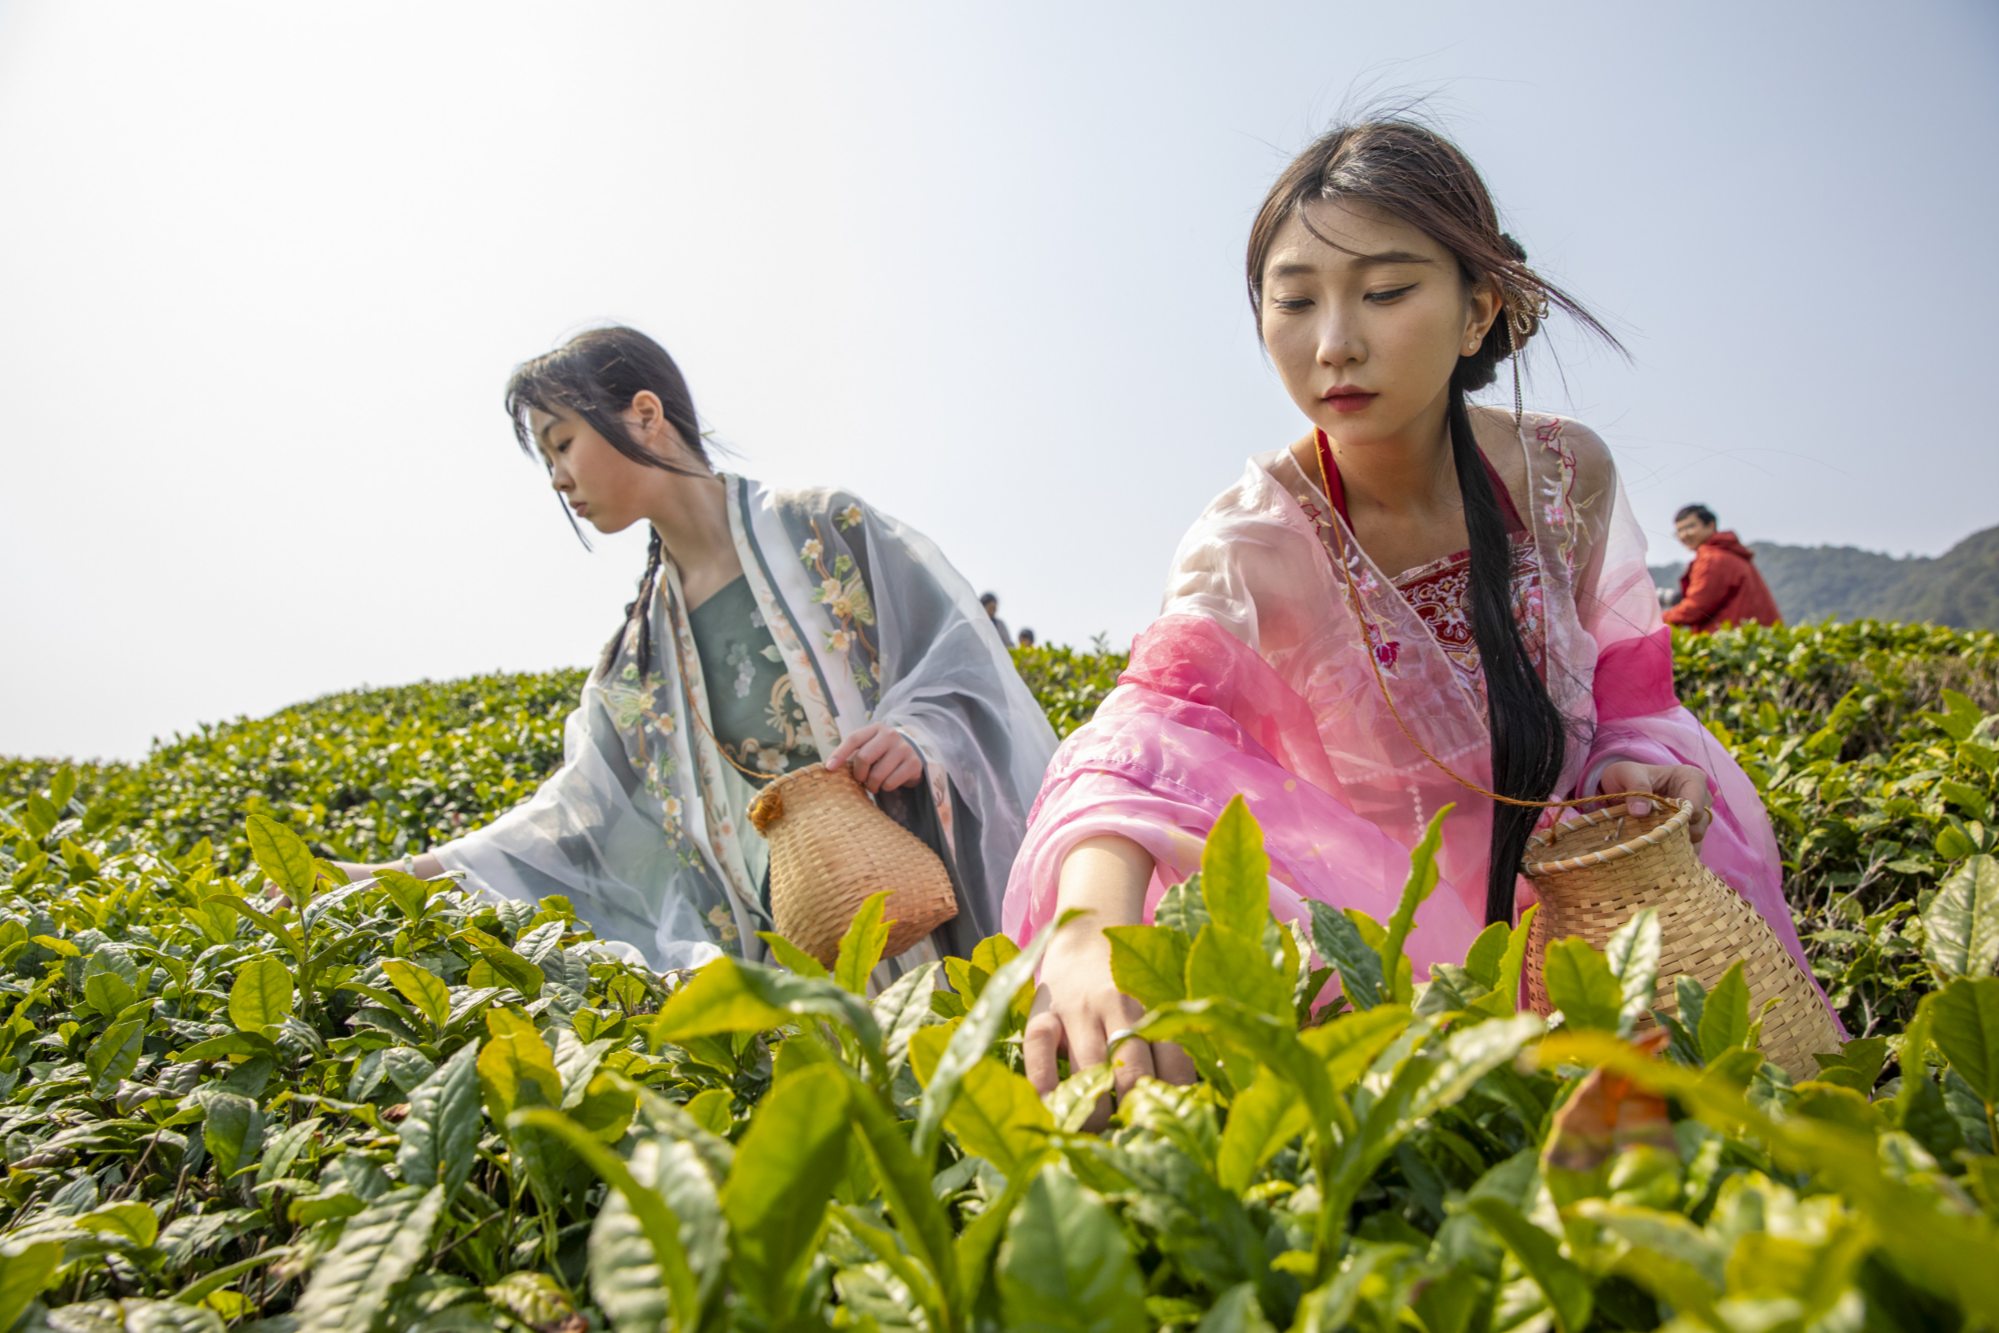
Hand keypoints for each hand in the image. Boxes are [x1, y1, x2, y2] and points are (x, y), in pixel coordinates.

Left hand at [824, 722, 923, 792]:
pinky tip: (887, 784)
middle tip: (860, 780)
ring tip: (873, 785)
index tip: (830, 768)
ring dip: (871, 785)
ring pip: (877, 774)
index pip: (854, 739)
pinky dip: (885, 788)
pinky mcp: (913, 763)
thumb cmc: (883, 753)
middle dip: (859, 774)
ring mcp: (903, 748)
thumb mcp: (869, 747)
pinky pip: (890, 782)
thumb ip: (853, 755)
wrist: (913, 755)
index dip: (840, 754)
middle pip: (864, 757)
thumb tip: (831, 768)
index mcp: (876, 728)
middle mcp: (890, 735)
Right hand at [1023, 923, 1196, 1130]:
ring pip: (1089, 1069)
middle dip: (1135, 1115)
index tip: (1171, 1133)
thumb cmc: (1126, 991)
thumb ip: (1170, 1050)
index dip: (1174, 1105)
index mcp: (1156, 1009)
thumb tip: (1192, 1109)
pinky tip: (1054, 1112)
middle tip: (1133, 1143)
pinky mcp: (1041, 1014)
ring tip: (1097, 1139)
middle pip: (1133, 1070)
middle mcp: (1118, 1007)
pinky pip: (1040, 1055)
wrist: (1083, 936)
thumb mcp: (1154, 1008)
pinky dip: (1046, 1088)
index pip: (1175, 1065)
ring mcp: (1078, 1010)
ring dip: (1095, 1113)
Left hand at [1596, 761, 1713, 843]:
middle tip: (1654, 839)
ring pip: (1697, 837)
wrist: (1622, 787)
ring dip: (1677, 844)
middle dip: (1678, 834)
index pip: (1696, 805)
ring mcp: (1697, 815)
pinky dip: (1677, 851)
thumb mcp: (1627, 774)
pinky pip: (1691, 846)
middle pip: (1700, 823)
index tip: (1661, 826)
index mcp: (1691, 778)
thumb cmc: (1629, 776)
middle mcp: (1700, 796)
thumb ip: (1636, 786)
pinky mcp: (1689, 830)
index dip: (1681, 820)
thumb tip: (1641, 813)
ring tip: (1654, 846)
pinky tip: (1660, 853)